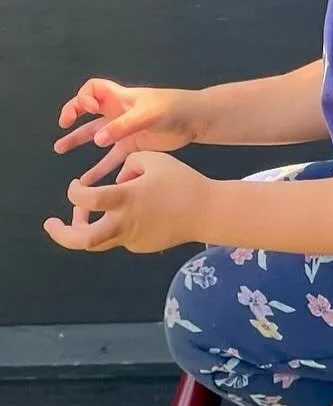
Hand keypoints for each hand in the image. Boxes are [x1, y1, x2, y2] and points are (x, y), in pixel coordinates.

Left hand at [44, 152, 209, 253]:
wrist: (208, 212)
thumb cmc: (182, 182)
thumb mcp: (154, 159)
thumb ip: (128, 165)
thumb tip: (118, 180)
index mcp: (125, 198)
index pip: (85, 199)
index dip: (73, 192)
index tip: (76, 186)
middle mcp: (124, 222)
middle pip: (82, 240)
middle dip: (61, 234)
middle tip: (52, 224)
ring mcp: (132, 237)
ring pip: (97, 242)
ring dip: (84, 230)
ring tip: (84, 217)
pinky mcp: (141, 246)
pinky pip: (121, 237)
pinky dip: (117, 226)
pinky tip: (134, 215)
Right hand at [54, 79, 202, 185]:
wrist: (196, 120)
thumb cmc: (172, 108)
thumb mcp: (147, 114)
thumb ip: (122, 126)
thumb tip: (97, 140)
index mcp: (119, 98)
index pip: (93, 89)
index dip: (84, 96)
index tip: (87, 109)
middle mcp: (117, 112)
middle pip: (88, 113)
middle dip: (72, 117)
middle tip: (62, 127)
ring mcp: (124, 130)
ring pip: (96, 136)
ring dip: (78, 142)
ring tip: (59, 149)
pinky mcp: (133, 146)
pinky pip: (113, 157)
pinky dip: (104, 168)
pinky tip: (93, 180)